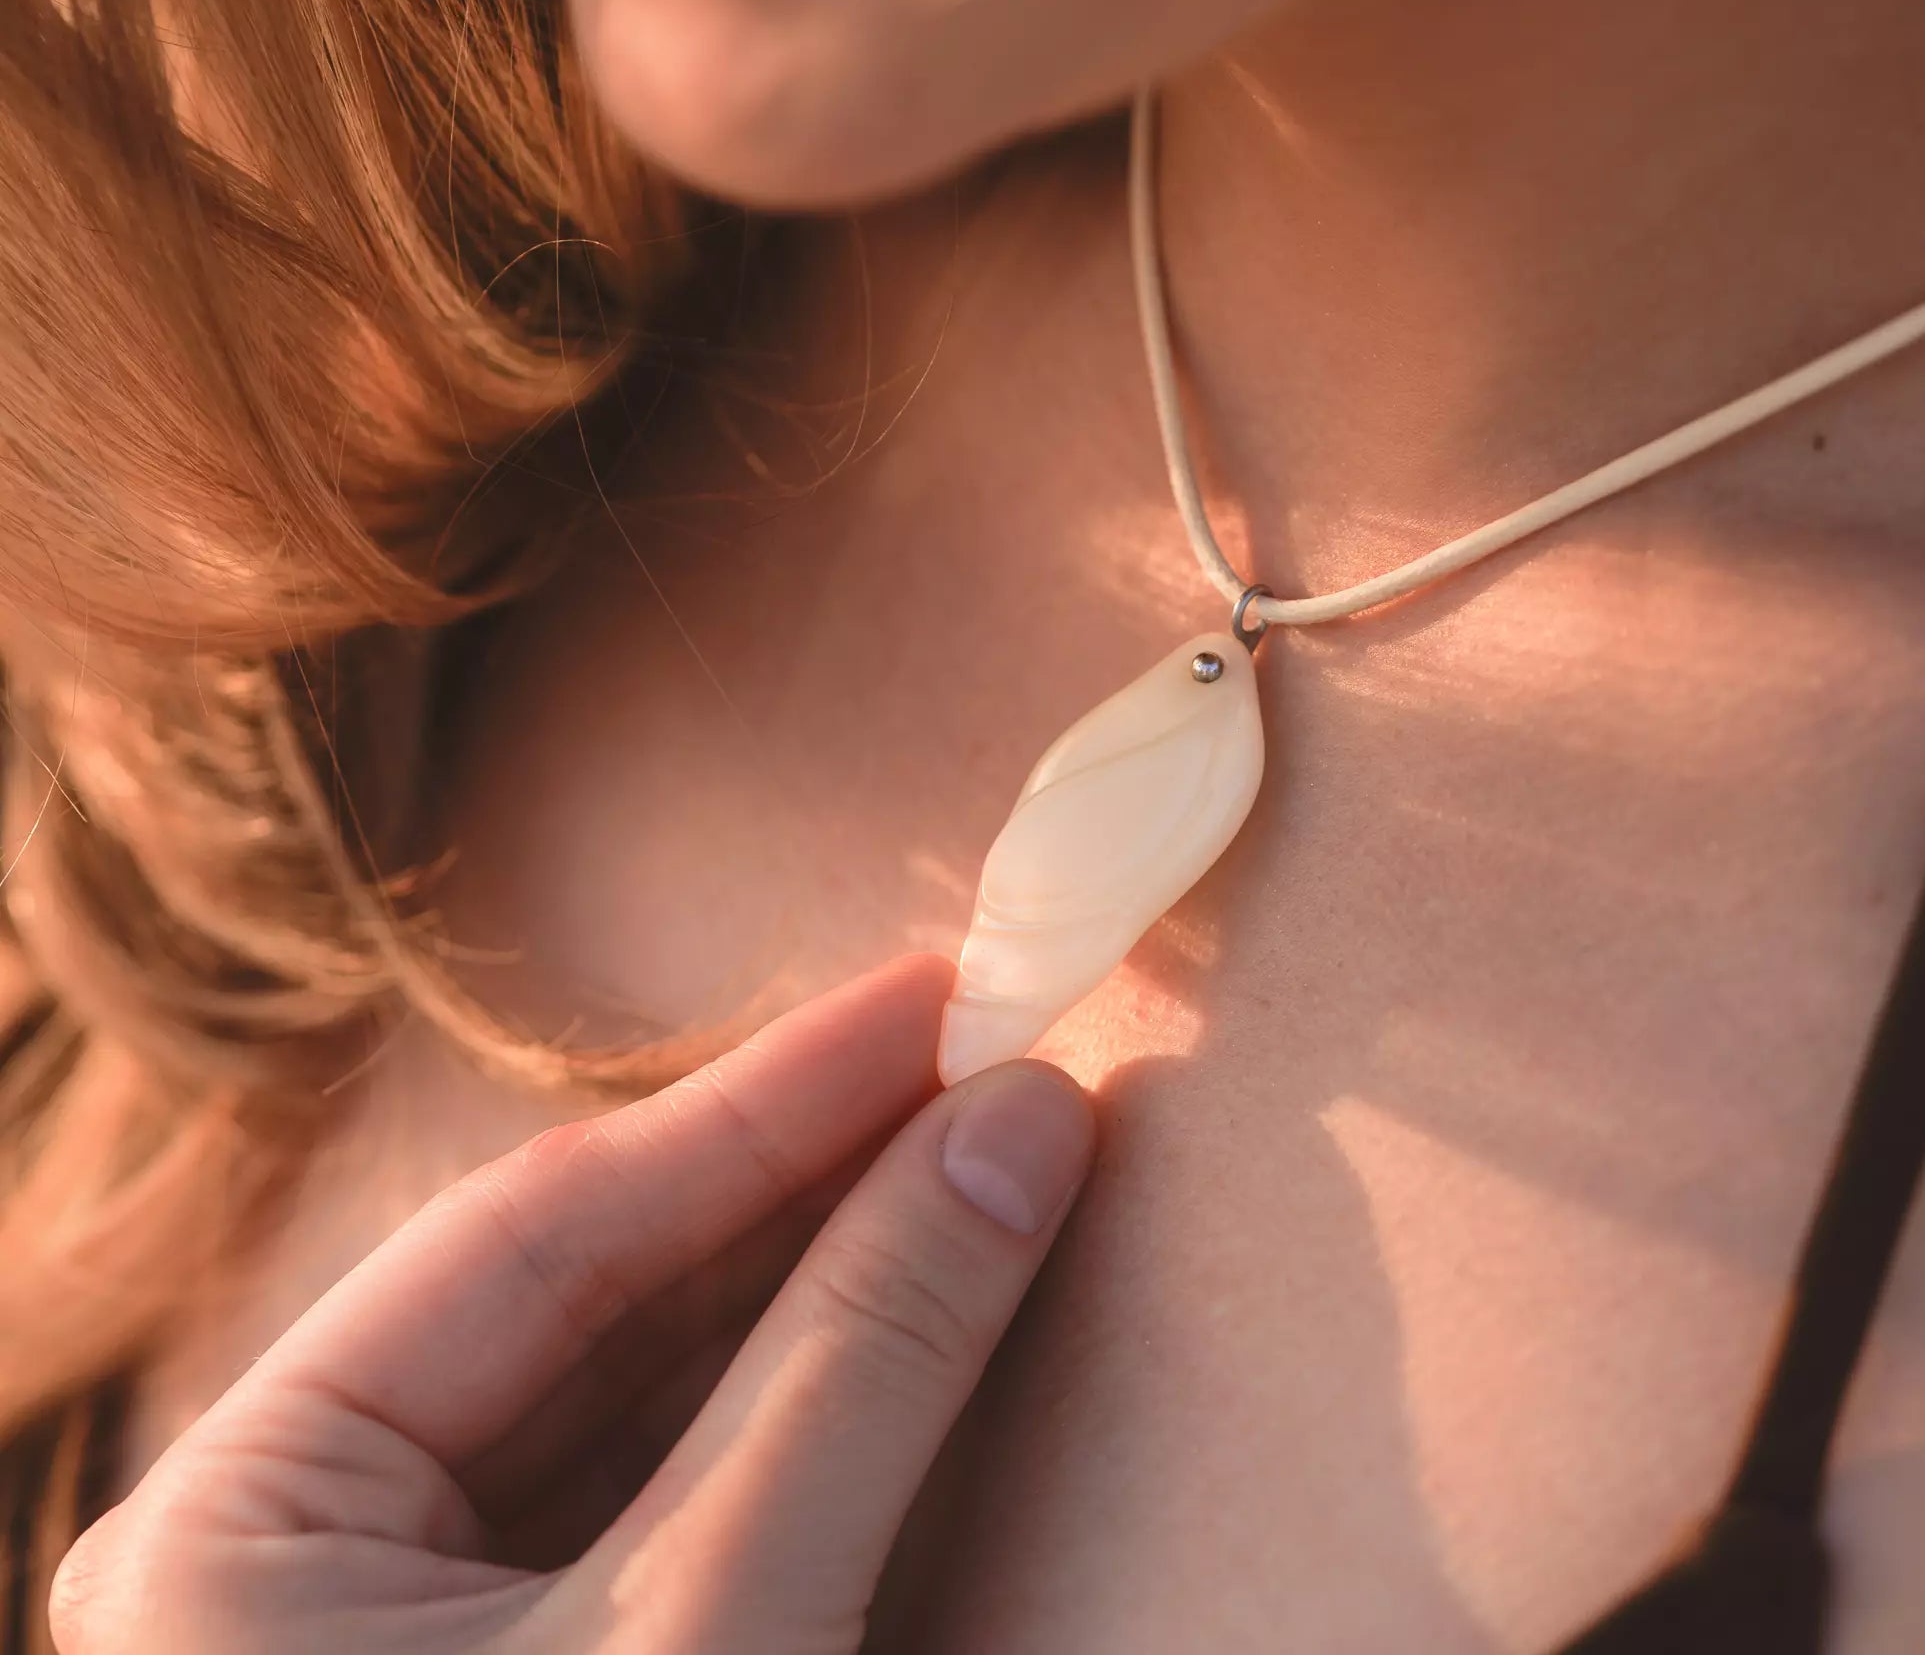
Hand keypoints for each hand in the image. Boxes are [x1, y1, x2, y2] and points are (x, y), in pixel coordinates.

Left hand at [50, 955, 1094, 1653]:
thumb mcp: (720, 1643)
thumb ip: (864, 1365)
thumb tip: (1020, 1129)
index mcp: (245, 1514)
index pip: (549, 1229)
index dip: (768, 1098)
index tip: (940, 995)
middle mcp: (296, 1544)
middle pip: (586, 1294)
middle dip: (800, 1175)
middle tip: (978, 1059)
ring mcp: (403, 1621)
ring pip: (634, 1384)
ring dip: (813, 1271)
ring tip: (967, 1149)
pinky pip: (662, 1484)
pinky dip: (797, 1396)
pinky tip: (902, 1305)